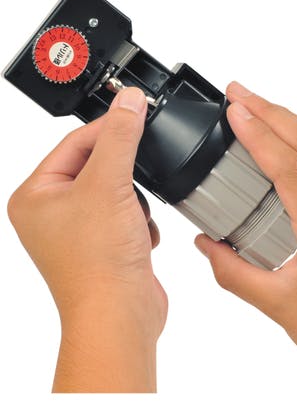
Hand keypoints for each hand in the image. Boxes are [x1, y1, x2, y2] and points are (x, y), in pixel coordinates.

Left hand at [8, 88, 166, 392]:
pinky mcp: (105, 245)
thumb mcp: (110, 184)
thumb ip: (120, 137)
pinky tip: (139, 239)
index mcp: (35, 196)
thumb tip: (129, 102)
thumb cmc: (98, 263)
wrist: (120, 315)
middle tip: (134, 182)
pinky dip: (141, 222)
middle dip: (124, 176)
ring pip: (117, 191)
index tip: (135, 114)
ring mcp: (79, 231)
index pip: (73, 143)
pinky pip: (127, 215)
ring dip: (134, 202)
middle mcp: (52, 213)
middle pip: (97, 167)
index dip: (107, 128)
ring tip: (132, 221)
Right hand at [195, 82, 296, 392]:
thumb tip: (205, 244)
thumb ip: (234, 273)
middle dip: (272, 110)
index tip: (233, 111)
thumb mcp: (280, 307)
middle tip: (238, 93)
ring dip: (291, 118)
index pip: (290, 168)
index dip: (259, 134)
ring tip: (257, 105)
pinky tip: (287, 133)